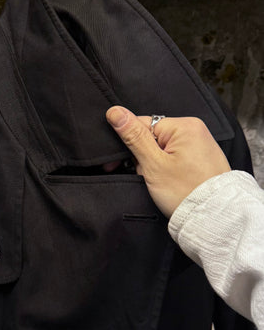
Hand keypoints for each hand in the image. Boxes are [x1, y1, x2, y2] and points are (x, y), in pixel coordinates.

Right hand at [105, 106, 230, 218]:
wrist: (214, 217)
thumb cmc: (186, 192)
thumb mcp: (153, 164)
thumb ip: (133, 136)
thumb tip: (115, 112)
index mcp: (183, 125)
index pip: (142, 124)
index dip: (128, 144)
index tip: (118, 162)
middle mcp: (194, 129)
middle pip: (151, 137)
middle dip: (144, 158)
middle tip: (150, 176)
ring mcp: (199, 143)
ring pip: (161, 149)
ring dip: (154, 166)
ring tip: (163, 182)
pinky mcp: (200, 157)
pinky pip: (174, 156)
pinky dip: (167, 169)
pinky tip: (170, 181)